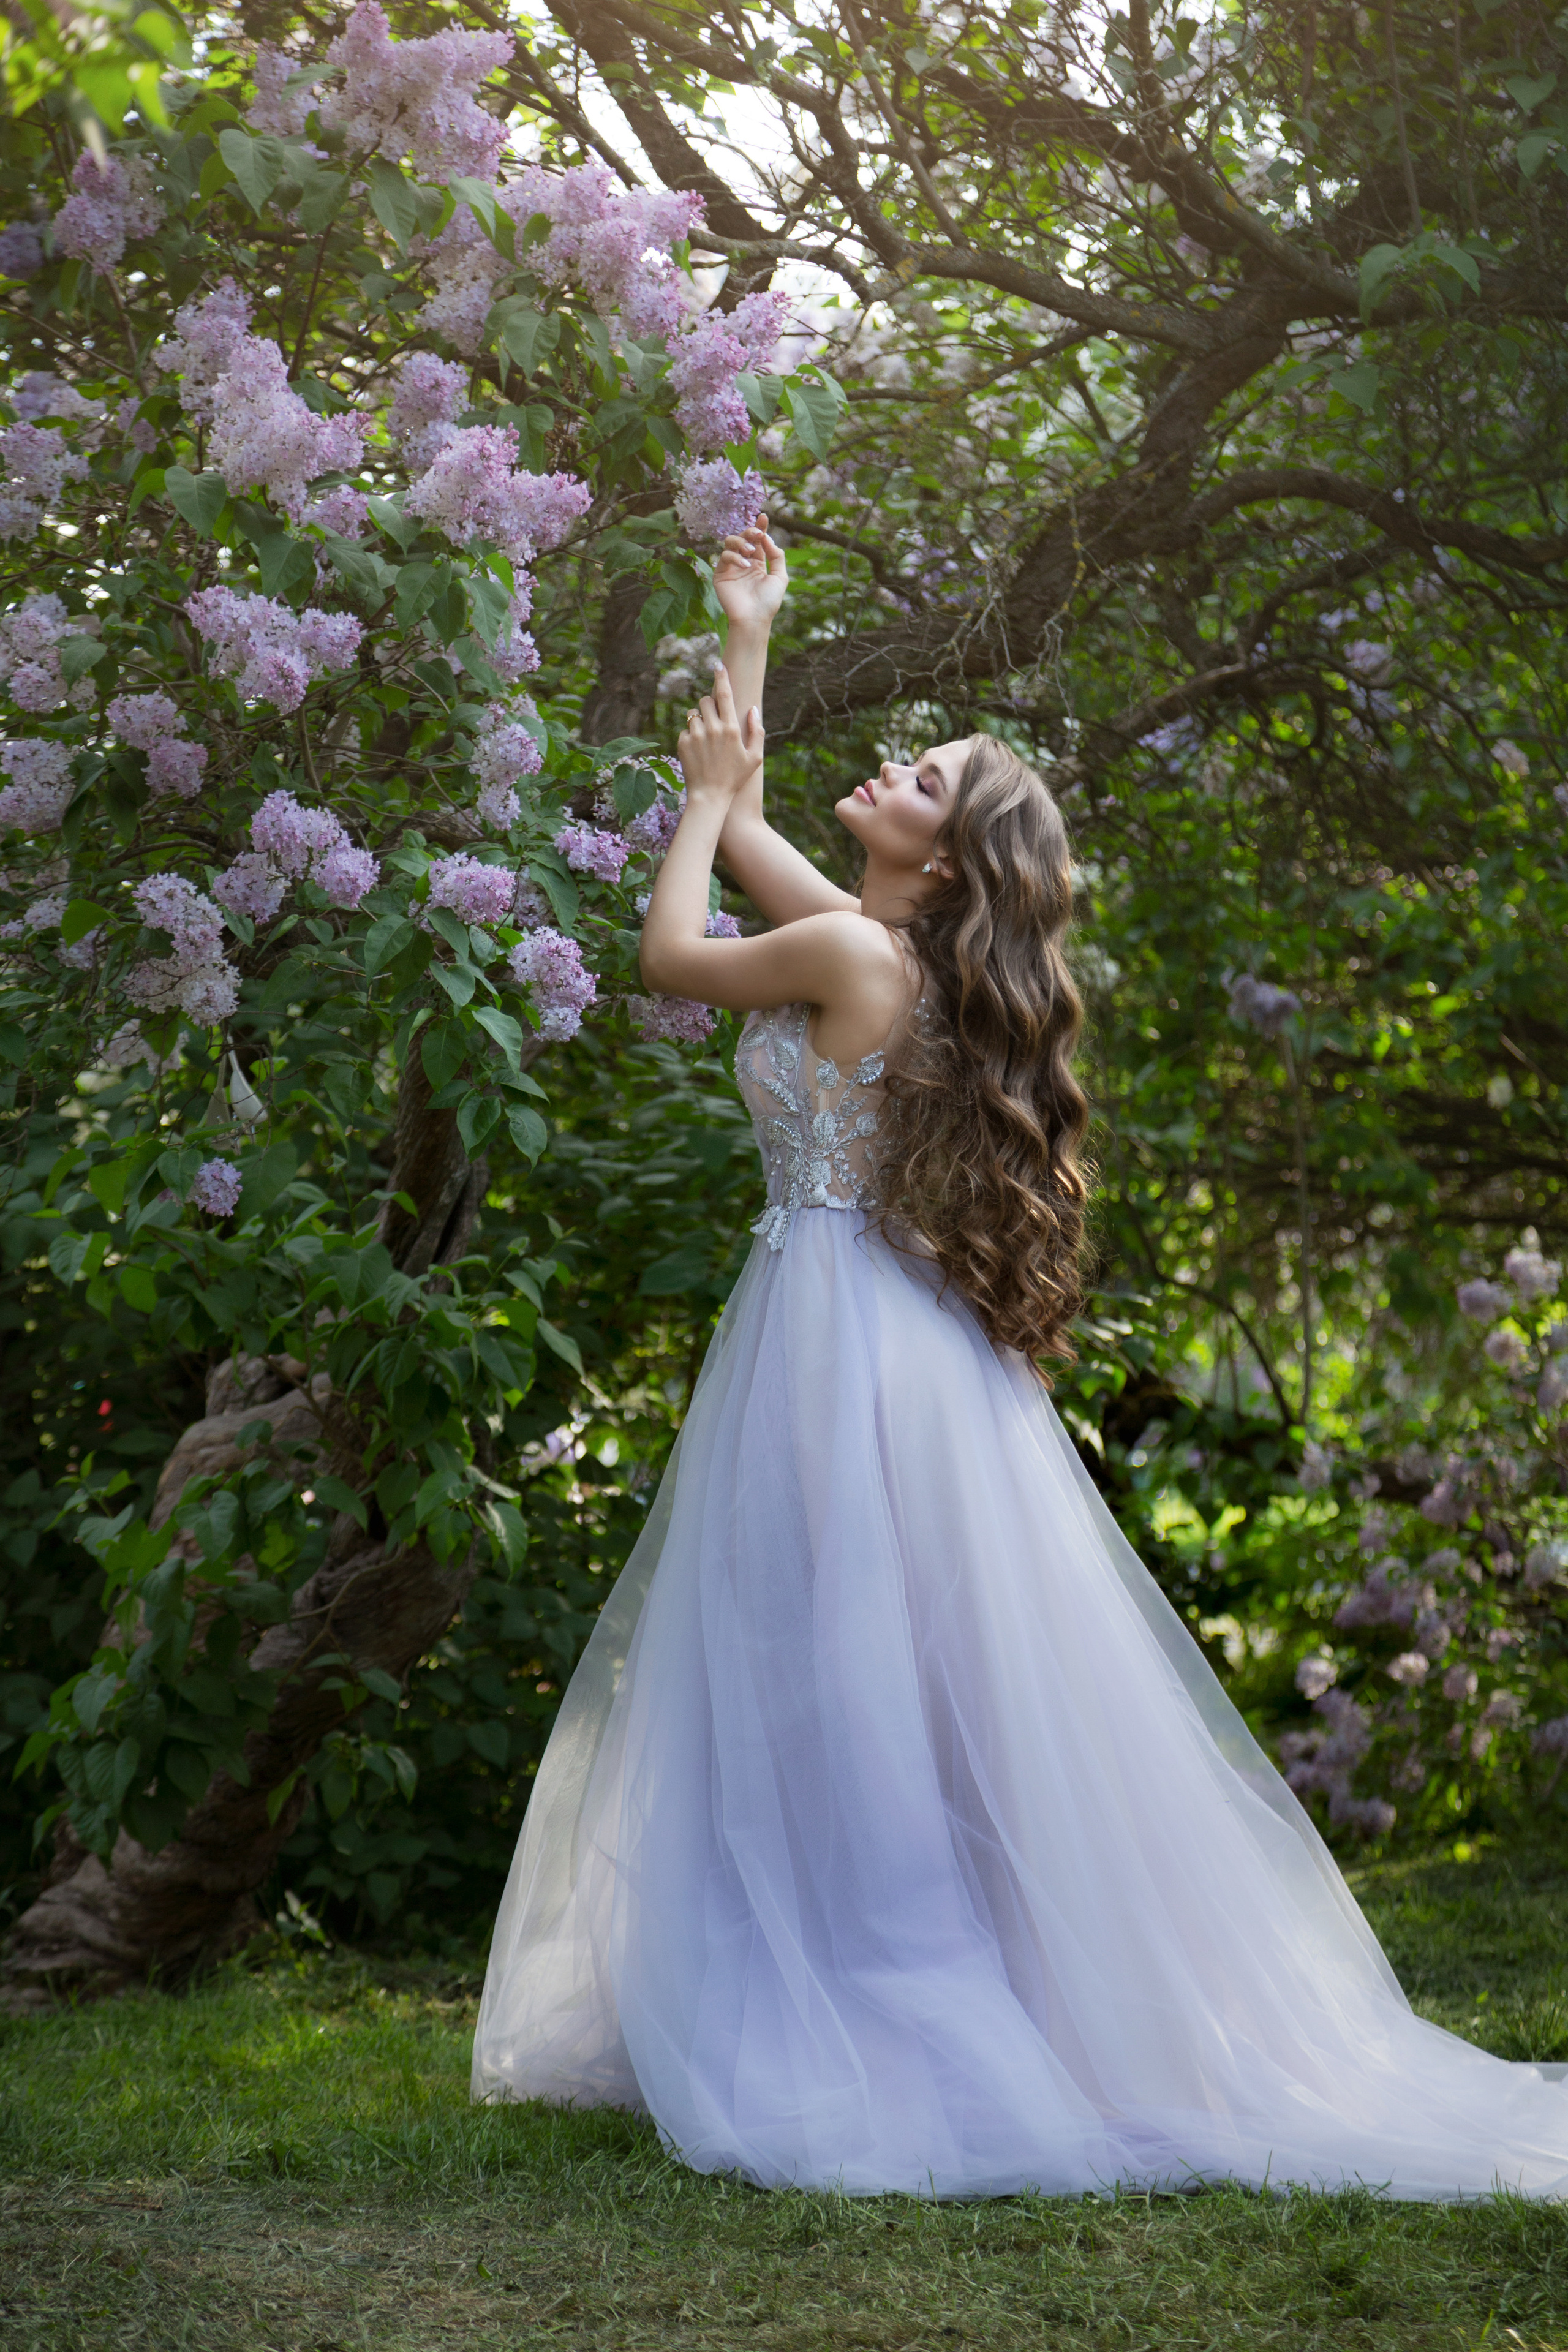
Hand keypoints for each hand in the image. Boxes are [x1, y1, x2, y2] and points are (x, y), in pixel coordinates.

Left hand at [677, 662, 764, 803]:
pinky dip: (690, 736)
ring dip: (699, 721)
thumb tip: (753, 709)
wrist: (709, 797)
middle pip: (705, 700)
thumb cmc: (735, 778)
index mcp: (731, 729)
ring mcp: (696, 735)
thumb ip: (757, 732)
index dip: (722, 677)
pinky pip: (685, 730)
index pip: (725, 694)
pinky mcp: (682, 743)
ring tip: (706, 741)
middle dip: (708, 705)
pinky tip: (698, 752)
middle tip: (713, 720)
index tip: (718, 664)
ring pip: (693, 714)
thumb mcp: (755, 758)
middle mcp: (712, 729)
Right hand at [712, 517, 787, 633]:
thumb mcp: (780, 577)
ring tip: (750, 551)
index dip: (760, 527)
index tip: (764, 516)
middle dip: (751, 532)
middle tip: (758, 534)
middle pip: (743, 537)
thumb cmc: (768, 602)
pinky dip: (735, 556)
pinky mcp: (720, 574)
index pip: (758, 540)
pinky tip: (745, 566)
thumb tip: (767, 538)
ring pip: (730, 542)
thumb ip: (777, 556)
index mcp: (758, 563)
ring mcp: (731, 567)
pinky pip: (724, 556)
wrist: (754, 619)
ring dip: (741, 541)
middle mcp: (744, 562)